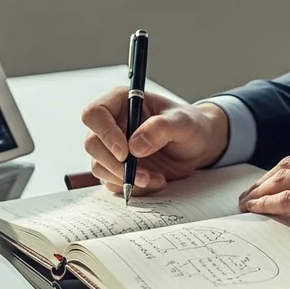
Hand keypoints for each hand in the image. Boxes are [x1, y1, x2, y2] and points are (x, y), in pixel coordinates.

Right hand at [81, 86, 229, 195]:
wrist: (197, 146)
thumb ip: (160, 128)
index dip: (105, 134)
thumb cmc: (190, 125)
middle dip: (116, 165)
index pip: (95, 114)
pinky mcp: (117, 167)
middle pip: (92, 144)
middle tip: (143, 175)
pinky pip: (111, 182)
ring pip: (99, 166)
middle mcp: (112, 123)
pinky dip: (131, 186)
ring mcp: (112, 147)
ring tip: (155, 178)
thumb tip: (134, 146)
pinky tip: (154, 181)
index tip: (125, 153)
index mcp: (122, 102)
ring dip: (125, 178)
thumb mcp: (183, 122)